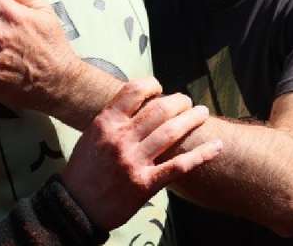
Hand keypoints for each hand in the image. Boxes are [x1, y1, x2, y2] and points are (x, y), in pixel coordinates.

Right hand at [61, 78, 221, 230]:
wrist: (76, 206)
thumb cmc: (84, 169)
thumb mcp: (91, 135)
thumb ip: (114, 119)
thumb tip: (141, 103)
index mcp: (106, 123)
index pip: (134, 90)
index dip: (152, 85)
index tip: (161, 88)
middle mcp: (120, 139)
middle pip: (159, 109)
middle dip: (179, 102)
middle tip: (188, 102)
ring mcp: (134, 161)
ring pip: (171, 132)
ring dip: (192, 120)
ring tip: (202, 114)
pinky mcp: (145, 184)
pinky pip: (179, 166)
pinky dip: (201, 155)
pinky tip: (216, 147)